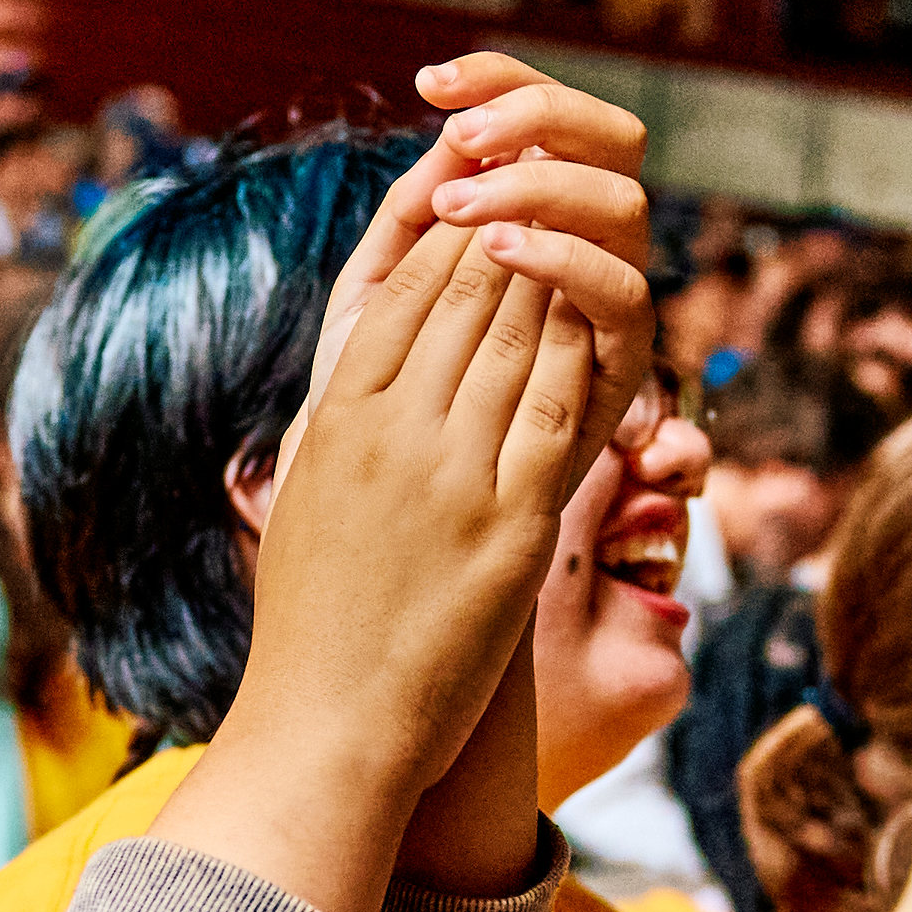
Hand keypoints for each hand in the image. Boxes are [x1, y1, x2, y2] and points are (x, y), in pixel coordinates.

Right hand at [235, 218, 621, 820]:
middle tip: (549, 186)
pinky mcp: (512, 524)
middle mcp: (390, 434)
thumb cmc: (311, 622)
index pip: (399, 294)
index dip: (449, 236)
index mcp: (333, 419)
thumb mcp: (305, 498)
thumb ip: (331, 430)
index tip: (484, 198)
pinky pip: (557, 413)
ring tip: (584, 237)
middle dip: (511, 232)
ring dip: (555, 279)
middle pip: (462, 300)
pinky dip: (583, 358)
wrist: (330, 725)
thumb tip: (356, 382)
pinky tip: (606, 325)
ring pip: (515, 340)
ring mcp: (451, 475)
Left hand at [292, 51, 654, 456]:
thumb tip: (445, 128)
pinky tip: (498, 248)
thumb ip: (412, 215)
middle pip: (613, 136)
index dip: (502, 79)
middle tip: (462, 133)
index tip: (430, 82)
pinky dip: (565, 257)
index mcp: (538, 209)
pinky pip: (624, 293)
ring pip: (624, 202)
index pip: (547, 113)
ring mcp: (610, 298)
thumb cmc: (389, 393)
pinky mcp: (619, 363)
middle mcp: (589, 241)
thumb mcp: (383, 292)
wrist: (402, 507)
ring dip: (542, 186)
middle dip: (539, 114)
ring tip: (460, 201)